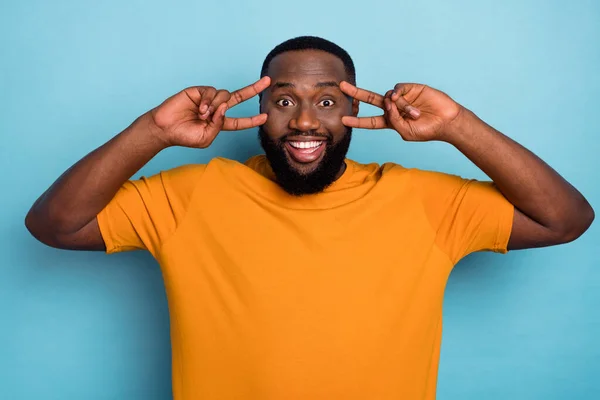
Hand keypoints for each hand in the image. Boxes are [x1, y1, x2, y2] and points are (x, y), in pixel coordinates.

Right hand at [149, 76, 270, 147]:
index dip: (252, 120)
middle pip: (239, 97)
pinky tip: (200, 109)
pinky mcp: (199, 91)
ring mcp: (208, 99)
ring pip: (225, 95)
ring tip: (203, 115)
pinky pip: (212, 92)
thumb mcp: (206, 138)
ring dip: (217, 106)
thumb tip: (224, 108)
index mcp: (219, 123)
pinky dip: (209, 101)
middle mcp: (216, 109)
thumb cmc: (184, 136)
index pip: (239, 121)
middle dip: (253, 89)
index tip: (265, 117)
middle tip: (267, 81)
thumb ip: (218, 126)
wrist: (165, 128)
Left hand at [339, 81, 463, 141]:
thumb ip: (393, 120)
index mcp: (391, 122)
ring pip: (388, 98)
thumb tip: (387, 102)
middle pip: (371, 100)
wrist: (447, 121)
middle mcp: (394, 108)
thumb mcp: (406, 132)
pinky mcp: (410, 88)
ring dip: (399, 107)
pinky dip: (399, 96)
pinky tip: (405, 101)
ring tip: (415, 114)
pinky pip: (397, 90)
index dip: (357, 121)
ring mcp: (402, 97)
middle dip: (356, 93)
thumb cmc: (427, 130)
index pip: (370, 121)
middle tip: (341, 87)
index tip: (343, 120)